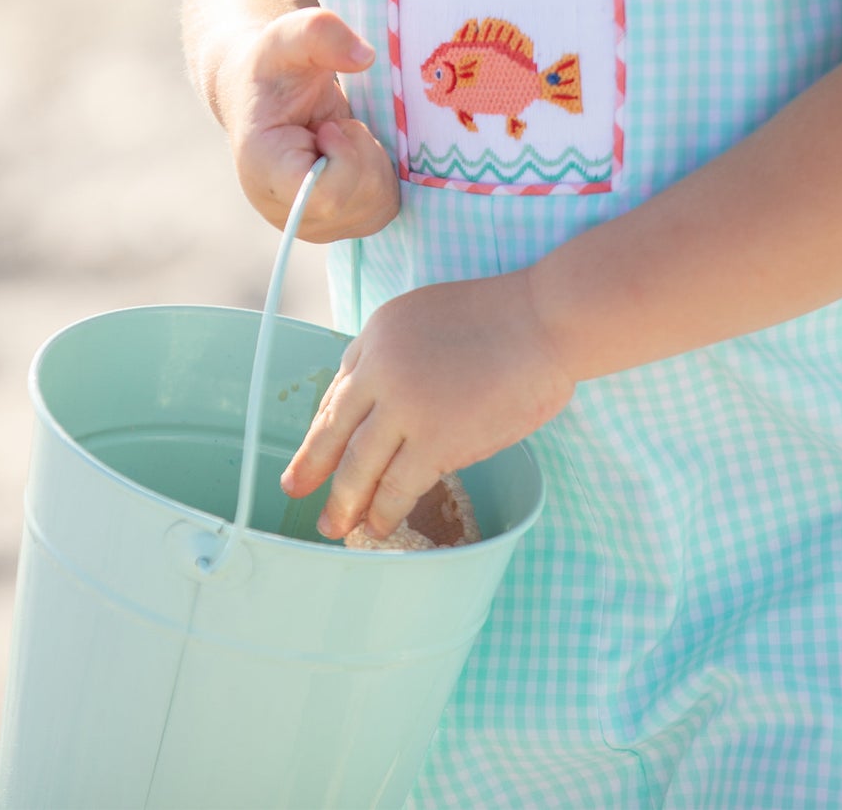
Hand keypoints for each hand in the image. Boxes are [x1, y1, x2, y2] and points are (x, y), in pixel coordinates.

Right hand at [220, 7, 399, 241]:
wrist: (266, 91)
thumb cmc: (277, 65)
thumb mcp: (291, 36)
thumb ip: (320, 33)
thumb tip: (365, 57)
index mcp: (263, 171)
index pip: (326, 194)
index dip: (344, 154)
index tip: (328, 124)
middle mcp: (282, 210)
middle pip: (356, 199)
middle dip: (361, 151)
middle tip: (333, 124)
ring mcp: (310, 224)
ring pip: (375, 207)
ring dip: (371, 162)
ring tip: (339, 136)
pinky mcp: (335, 225)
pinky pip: (383, 211)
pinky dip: (380, 177)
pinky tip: (353, 154)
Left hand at [281, 271, 574, 539]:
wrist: (546, 321)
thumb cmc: (506, 316)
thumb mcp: (431, 315)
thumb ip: (403, 352)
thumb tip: (386, 398)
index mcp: (378, 332)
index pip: (341, 387)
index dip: (326, 425)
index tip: (315, 449)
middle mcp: (380, 367)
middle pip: (335, 427)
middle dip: (312, 465)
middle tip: (295, 490)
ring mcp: (404, 405)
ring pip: (358, 465)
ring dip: (344, 501)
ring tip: (335, 526)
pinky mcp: (434, 439)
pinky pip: (396, 486)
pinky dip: (382, 511)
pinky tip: (377, 526)